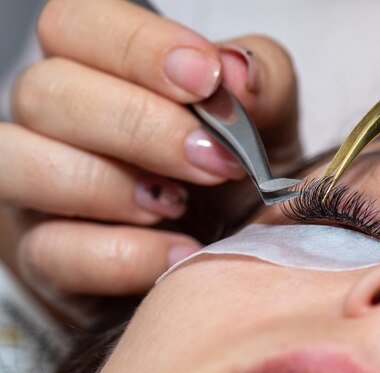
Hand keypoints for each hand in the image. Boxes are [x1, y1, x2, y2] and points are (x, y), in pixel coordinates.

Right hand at [1, 0, 298, 294]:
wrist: (235, 252)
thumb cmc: (237, 174)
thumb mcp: (269, 122)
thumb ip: (264, 82)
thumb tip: (239, 71)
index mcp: (103, 66)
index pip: (80, 22)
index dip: (139, 46)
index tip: (207, 80)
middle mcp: (57, 120)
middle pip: (45, 90)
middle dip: (138, 125)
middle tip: (212, 158)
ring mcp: (41, 190)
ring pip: (19, 163)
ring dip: (110, 185)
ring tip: (180, 205)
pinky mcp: (46, 256)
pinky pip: (50, 251)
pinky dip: (124, 255)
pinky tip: (181, 255)